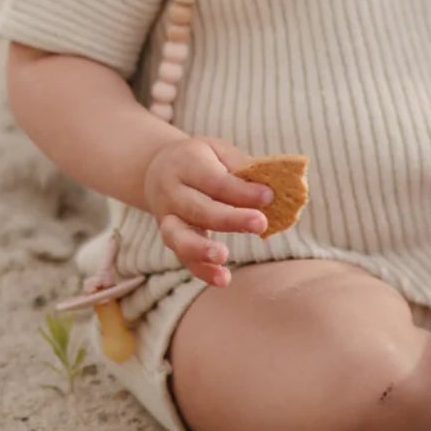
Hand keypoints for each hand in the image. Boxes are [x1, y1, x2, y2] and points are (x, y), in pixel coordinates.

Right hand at [143, 135, 273, 286]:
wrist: (155, 168)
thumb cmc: (199, 159)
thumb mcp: (218, 151)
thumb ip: (242, 168)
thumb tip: (275, 188)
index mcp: (186, 163)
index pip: (215, 180)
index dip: (241, 190)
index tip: (269, 196)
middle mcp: (171, 191)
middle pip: (199, 208)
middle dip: (230, 218)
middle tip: (260, 223)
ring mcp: (167, 217)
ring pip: (179, 236)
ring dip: (201, 249)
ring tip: (223, 257)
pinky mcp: (170, 237)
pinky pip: (183, 257)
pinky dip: (201, 270)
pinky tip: (222, 279)